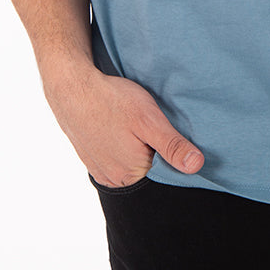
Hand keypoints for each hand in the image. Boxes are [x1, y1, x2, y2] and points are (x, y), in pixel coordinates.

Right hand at [42, 60, 203, 187]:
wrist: (73, 89)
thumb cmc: (112, 101)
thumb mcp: (149, 119)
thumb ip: (172, 145)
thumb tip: (197, 166)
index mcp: (134, 174)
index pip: (166, 173)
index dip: (172, 152)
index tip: (166, 131)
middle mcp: (117, 180)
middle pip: (148, 171)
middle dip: (153, 151)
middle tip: (147, 125)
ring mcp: (102, 171)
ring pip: (131, 165)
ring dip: (136, 149)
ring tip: (132, 126)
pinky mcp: (91, 160)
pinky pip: (114, 160)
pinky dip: (120, 147)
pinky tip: (119, 129)